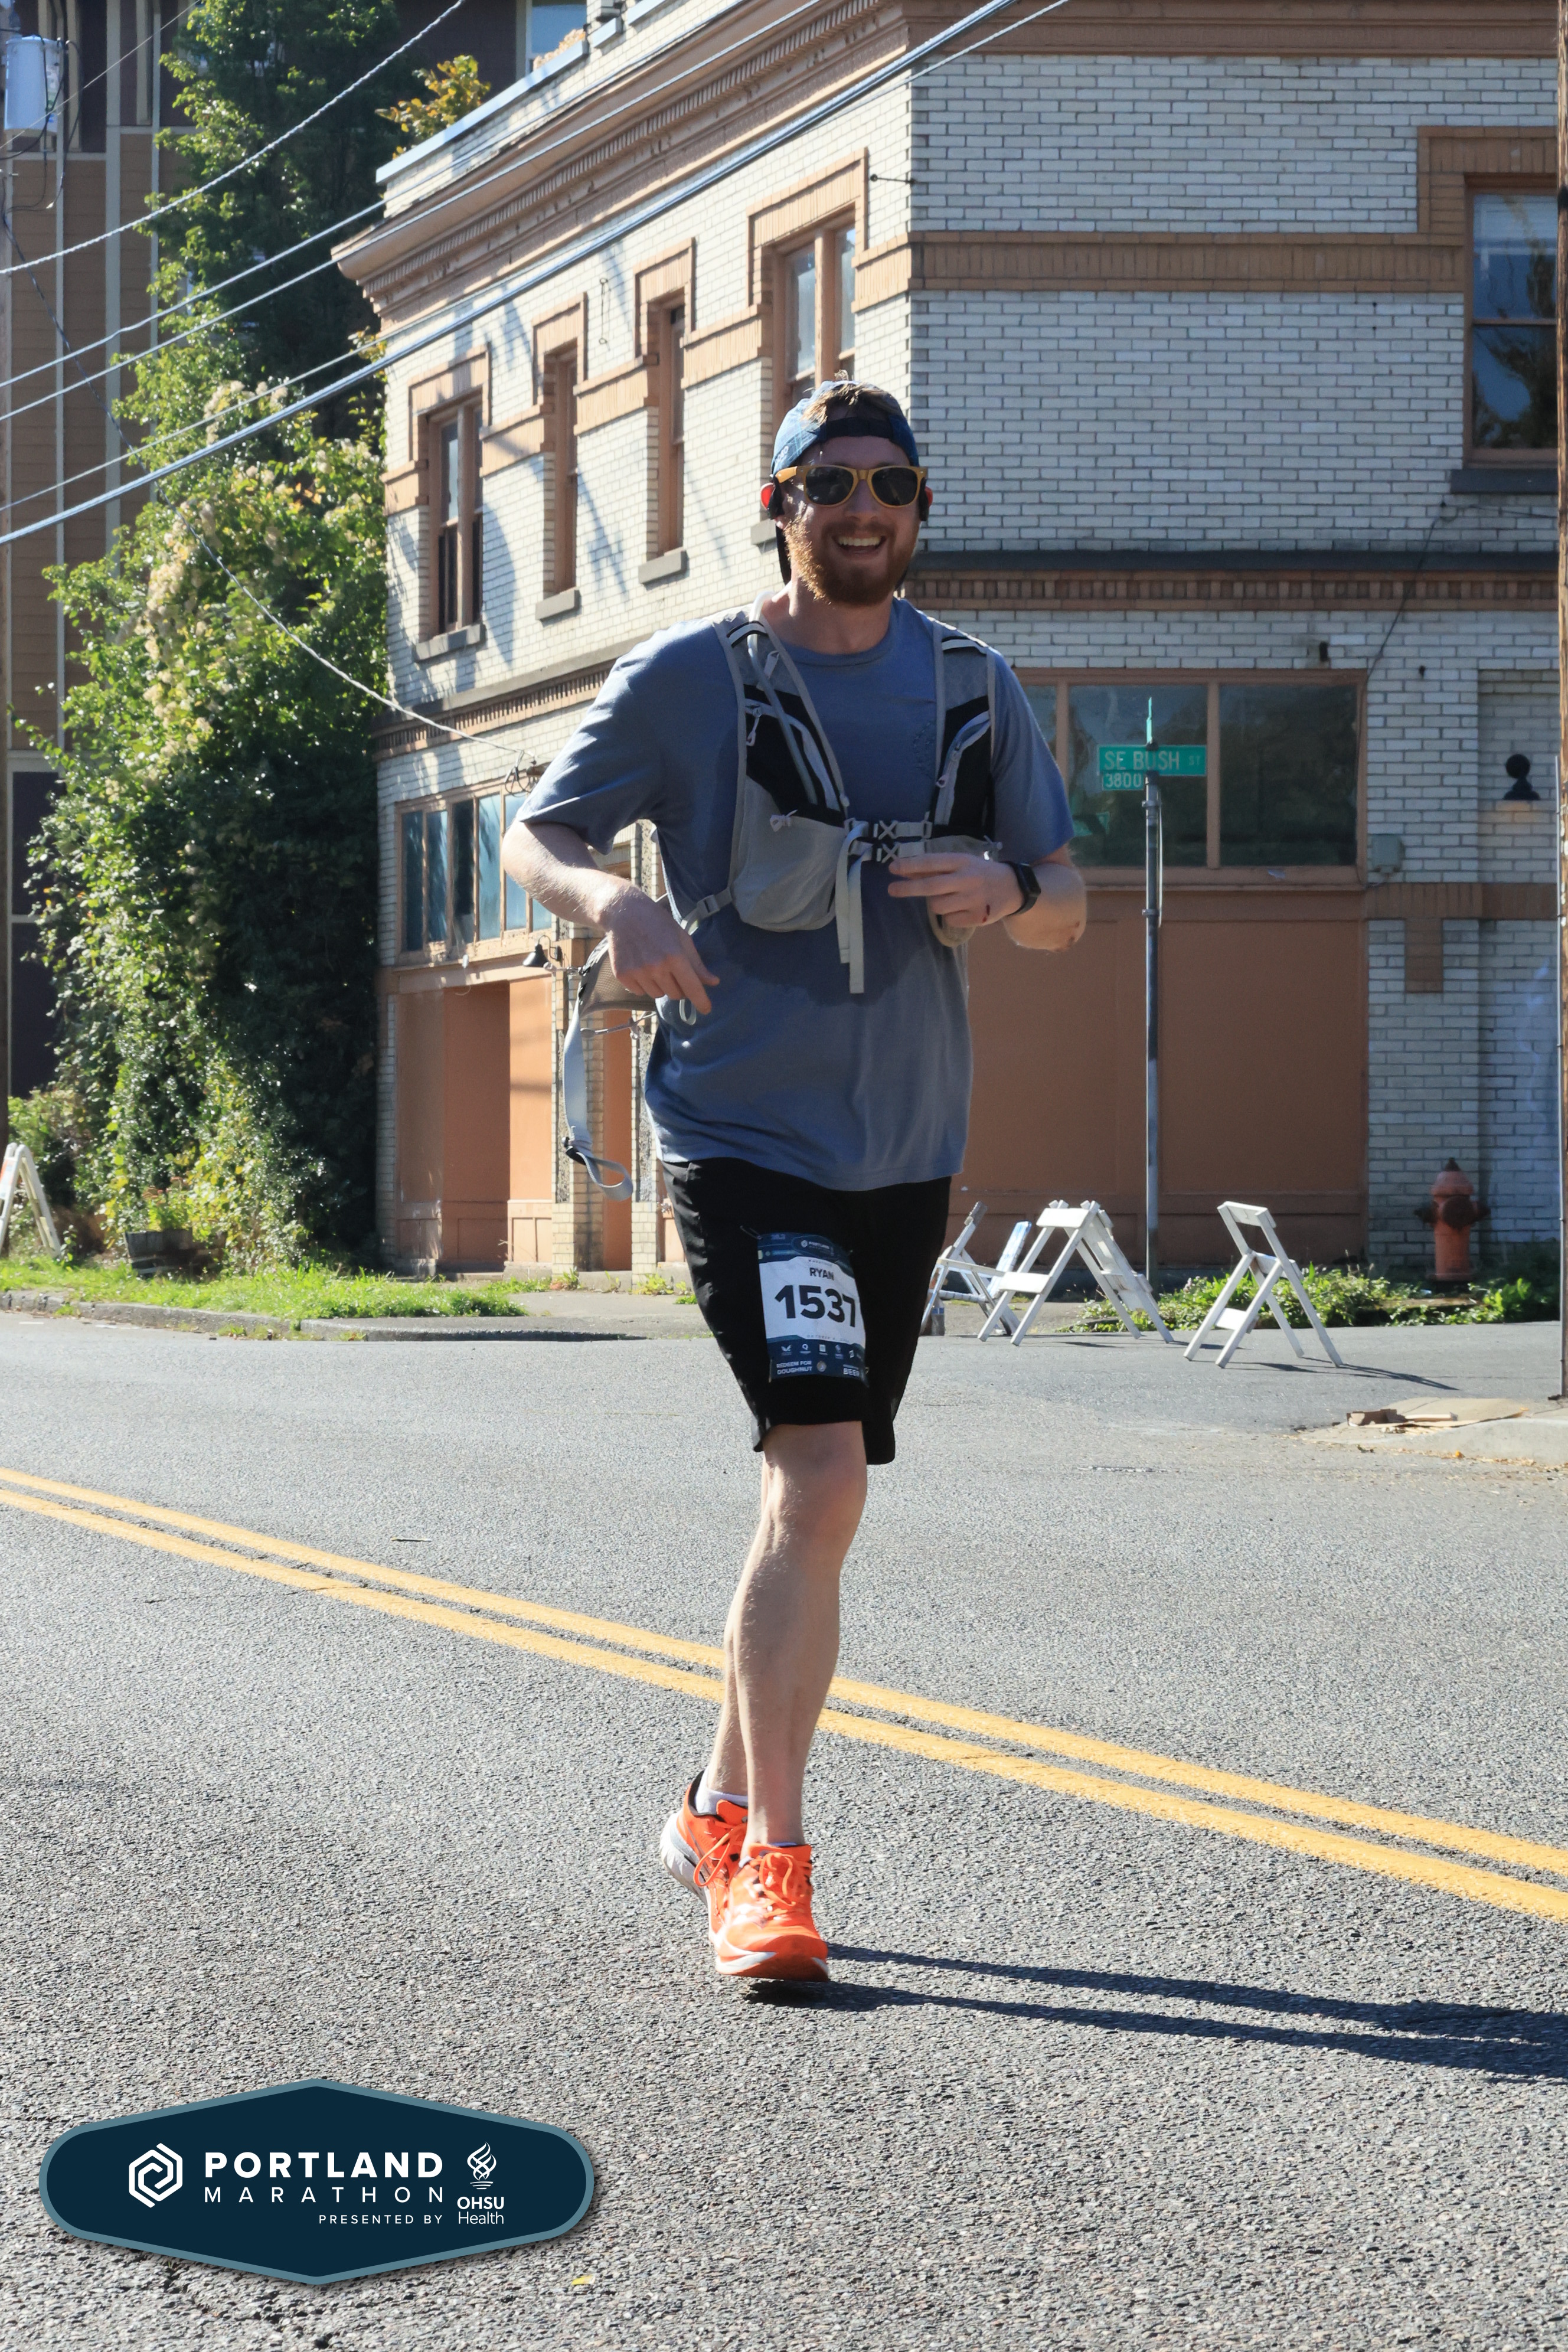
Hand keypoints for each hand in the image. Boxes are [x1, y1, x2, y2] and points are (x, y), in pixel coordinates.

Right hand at [603, 884, 719, 1013]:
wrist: (624, 913)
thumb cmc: (658, 923)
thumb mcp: (682, 938)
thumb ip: (697, 964)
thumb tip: (714, 982)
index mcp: (675, 956)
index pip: (692, 988)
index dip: (701, 1001)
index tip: (706, 1009)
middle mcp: (656, 967)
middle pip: (675, 995)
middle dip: (678, 987)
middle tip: (672, 970)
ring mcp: (638, 972)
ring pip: (657, 995)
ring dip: (660, 986)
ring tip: (654, 965)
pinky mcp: (622, 975)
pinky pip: (640, 992)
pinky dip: (643, 984)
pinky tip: (640, 966)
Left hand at [886, 852, 1023, 927]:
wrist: (1013, 888)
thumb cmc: (979, 873)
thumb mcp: (961, 863)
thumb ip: (936, 868)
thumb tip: (904, 869)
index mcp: (963, 861)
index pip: (932, 862)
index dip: (910, 865)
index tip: (892, 868)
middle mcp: (968, 879)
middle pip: (931, 886)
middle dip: (907, 888)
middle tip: (891, 889)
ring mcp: (973, 899)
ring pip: (937, 906)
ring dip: (934, 903)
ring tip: (946, 898)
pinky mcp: (977, 917)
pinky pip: (949, 919)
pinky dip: (949, 915)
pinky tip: (960, 908)